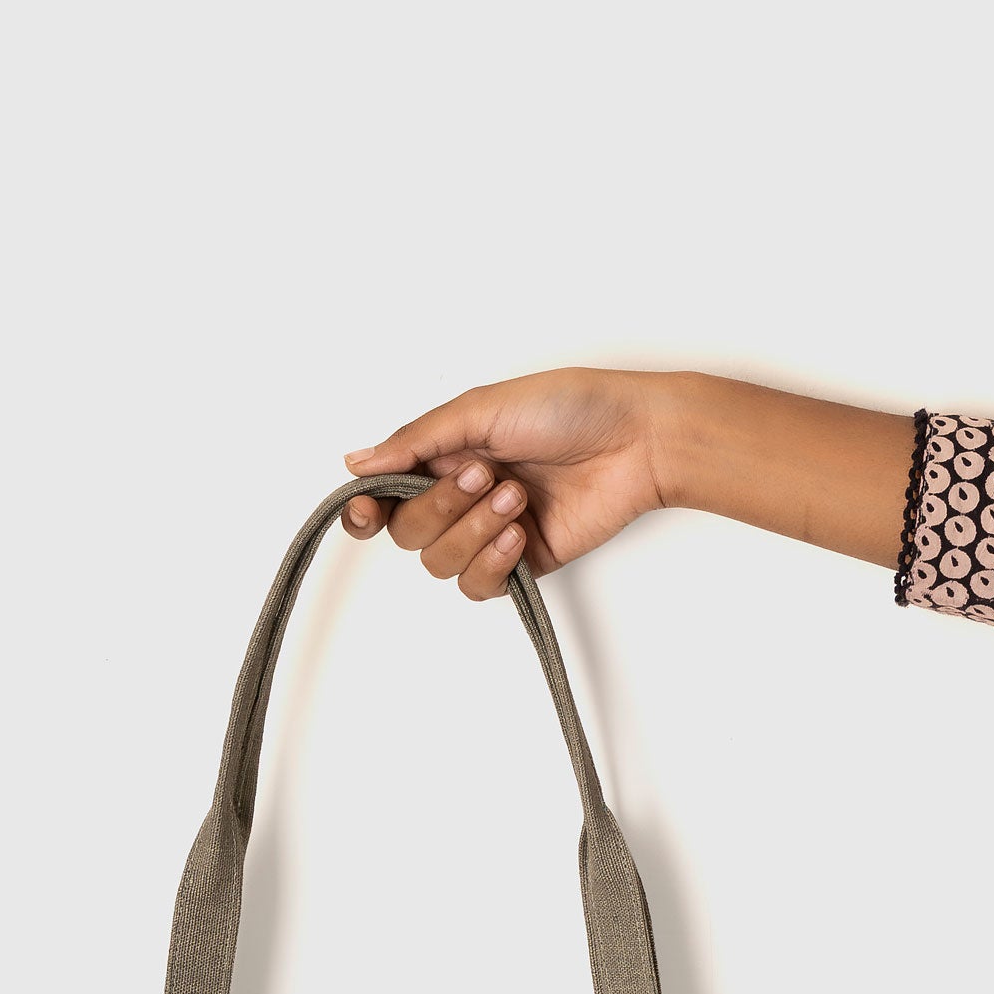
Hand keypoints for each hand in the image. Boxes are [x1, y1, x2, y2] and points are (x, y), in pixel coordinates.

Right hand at [339, 368, 669, 599]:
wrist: (636, 441)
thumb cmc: (571, 408)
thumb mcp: (481, 409)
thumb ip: (416, 441)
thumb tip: (356, 462)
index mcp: (446, 452)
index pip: (385, 493)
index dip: (365, 509)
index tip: (365, 511)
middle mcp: (461, 494)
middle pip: (407, 531)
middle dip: (440, 508)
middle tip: (485, 476)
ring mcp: (490, 531)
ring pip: (440, 563)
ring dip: (473, 531)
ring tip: (517, 497)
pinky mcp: (522, 562)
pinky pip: (478, 586)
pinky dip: (492, 562)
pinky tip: (520, 535)